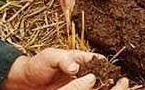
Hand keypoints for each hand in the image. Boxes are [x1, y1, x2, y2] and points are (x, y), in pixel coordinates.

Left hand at [3, 49, 127, 89]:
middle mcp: (82, 72)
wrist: (25, 80)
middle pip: (102, 76)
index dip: (107, 67)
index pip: (98, 62)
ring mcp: (79, 83)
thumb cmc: (38, 64)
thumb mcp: (50, 57)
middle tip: (119, 84)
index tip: (113, 73)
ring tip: (113, 88)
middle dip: (110, 81)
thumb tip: (75, 67)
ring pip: (97, 87)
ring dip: (104, 87)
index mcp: (80, 59)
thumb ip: (64, 60)